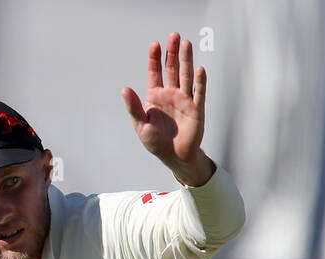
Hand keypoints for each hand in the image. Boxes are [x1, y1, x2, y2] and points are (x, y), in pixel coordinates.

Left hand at [121, 32, 214, 185]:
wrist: (175, 156)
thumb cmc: (156, 142)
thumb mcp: (141, 125)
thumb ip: (134, 107)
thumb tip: (124, 89)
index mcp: (155, 97)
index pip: (155, 73)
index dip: (154, 59)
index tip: (155, 45)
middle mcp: (170, 94)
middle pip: (171, 69)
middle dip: (172, 53)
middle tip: (174, 36)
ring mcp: (184, 99)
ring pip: (185, 75)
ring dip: (186, 60)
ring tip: (186, 43)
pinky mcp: (196, 108)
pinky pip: (199, 92)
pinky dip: (199, 81)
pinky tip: (199, 69)